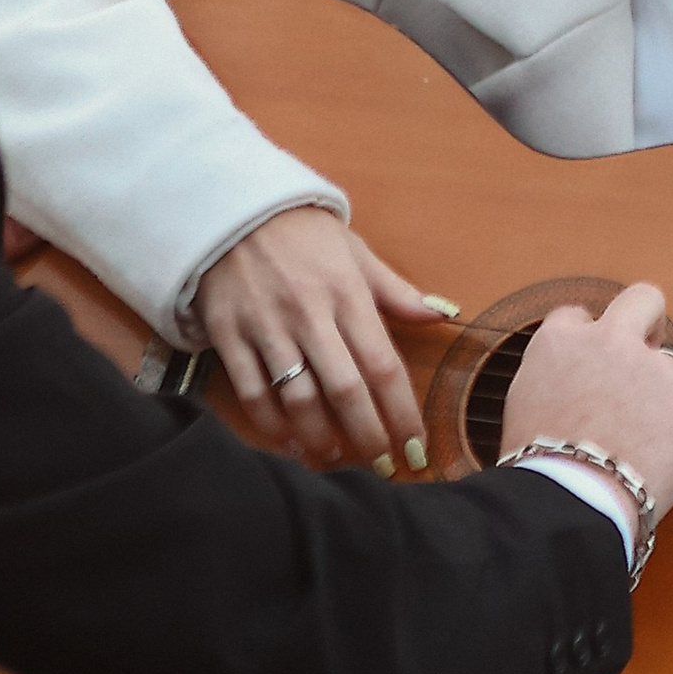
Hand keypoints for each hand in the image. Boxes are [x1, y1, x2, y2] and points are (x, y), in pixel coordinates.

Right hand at [194, 207, 431, 470]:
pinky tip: (290, 443)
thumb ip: (396, 291)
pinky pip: (252, 391)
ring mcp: (267, 326)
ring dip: (320, 437)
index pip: (384, 365)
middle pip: (346, 390)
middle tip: (381, 466)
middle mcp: (310, 314)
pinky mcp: (229, 334)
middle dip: (368, 435)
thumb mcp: (356, 252)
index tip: (415, 445)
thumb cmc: (303, 233)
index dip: (402, 412)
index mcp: (348, 294)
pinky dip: (271, 424)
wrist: (232, 207)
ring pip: (298, 398)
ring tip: (338, 460)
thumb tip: (443, 314)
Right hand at [501, 285, 672, 516]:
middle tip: (648, 349)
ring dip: (659, 400)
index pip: (578, 318)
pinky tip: (658, 462)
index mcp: (561, 341)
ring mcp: (654, 368)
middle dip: (648, 320)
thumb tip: (575, 376)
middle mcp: (610, 341)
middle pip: (643, 300)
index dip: (586, 344)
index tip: (592, 366)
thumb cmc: (541, 468)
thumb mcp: (525, 404)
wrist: (572, 503)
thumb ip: (557, 374)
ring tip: (636, 447)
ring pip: (668, 373)